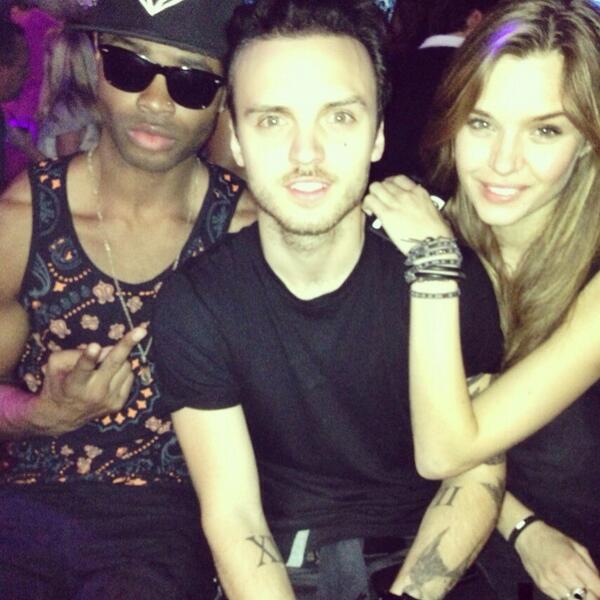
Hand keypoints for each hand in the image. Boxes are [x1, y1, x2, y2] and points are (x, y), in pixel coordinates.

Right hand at [31, 327, 146, 435]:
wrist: (63, 416)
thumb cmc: (59, 383)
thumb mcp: (56, 365)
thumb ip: (75, 354)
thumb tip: (105, 349)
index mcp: (73, 384)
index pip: (81, 369)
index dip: (89, 357)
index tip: (94, 346)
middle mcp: (93, 393)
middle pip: (113, 364)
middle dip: (127, 345)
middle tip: (141, 330)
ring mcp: (108, 400)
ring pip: (125, 366)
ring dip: (119, 359)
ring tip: (105, 365)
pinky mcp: (119, 404)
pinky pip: (129, 377)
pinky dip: (123, 371)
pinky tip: (110, 375)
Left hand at [363, 175, 452, 254]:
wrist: (433, 244)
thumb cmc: (437, 234)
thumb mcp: (435, 212)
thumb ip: (424, 205)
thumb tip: (419, 208)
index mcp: (419, 192)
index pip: (399, 179)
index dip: (390, 184)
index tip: (388, 191)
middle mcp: (406, 194)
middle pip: (385, 182)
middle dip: (379, 191)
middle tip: (378, 201)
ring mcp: (396, 203)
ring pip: (375, 188)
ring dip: (371, 196)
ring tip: (372, 206)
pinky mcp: (387, 214)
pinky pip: (370, 200)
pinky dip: (367, 205)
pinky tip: (369, 212)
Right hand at [515, 520, 599, 599]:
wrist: (527, 536)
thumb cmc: (554, 539)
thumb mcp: (576, 546)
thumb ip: (591, 566)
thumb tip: (599, 583)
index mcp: (574, 562)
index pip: (597, 588)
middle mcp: (563, 575)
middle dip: (594, 597)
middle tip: (593, 593)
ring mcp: (552, 583)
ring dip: (580, 598)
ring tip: (580, 592)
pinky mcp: (543, 587)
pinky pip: (561, 599)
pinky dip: (567, 597)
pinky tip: (567, 588)